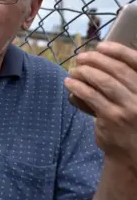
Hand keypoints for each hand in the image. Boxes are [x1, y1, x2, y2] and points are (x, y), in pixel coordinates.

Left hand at [64, 41, 136, 167]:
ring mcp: (130, 108)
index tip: (100, 46)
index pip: (136, 62)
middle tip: (80, 58)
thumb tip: (99, 57)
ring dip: (84, 72)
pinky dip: (77, 86)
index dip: (118, 51)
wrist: (131, 152)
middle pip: (117, 70)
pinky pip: (91, 96)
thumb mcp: (135, 99)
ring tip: (73, 70)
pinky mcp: (112, 118)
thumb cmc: (131, 120)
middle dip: (96, 60)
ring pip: (103, 81)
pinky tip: (69, 83)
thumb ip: (125, 82)